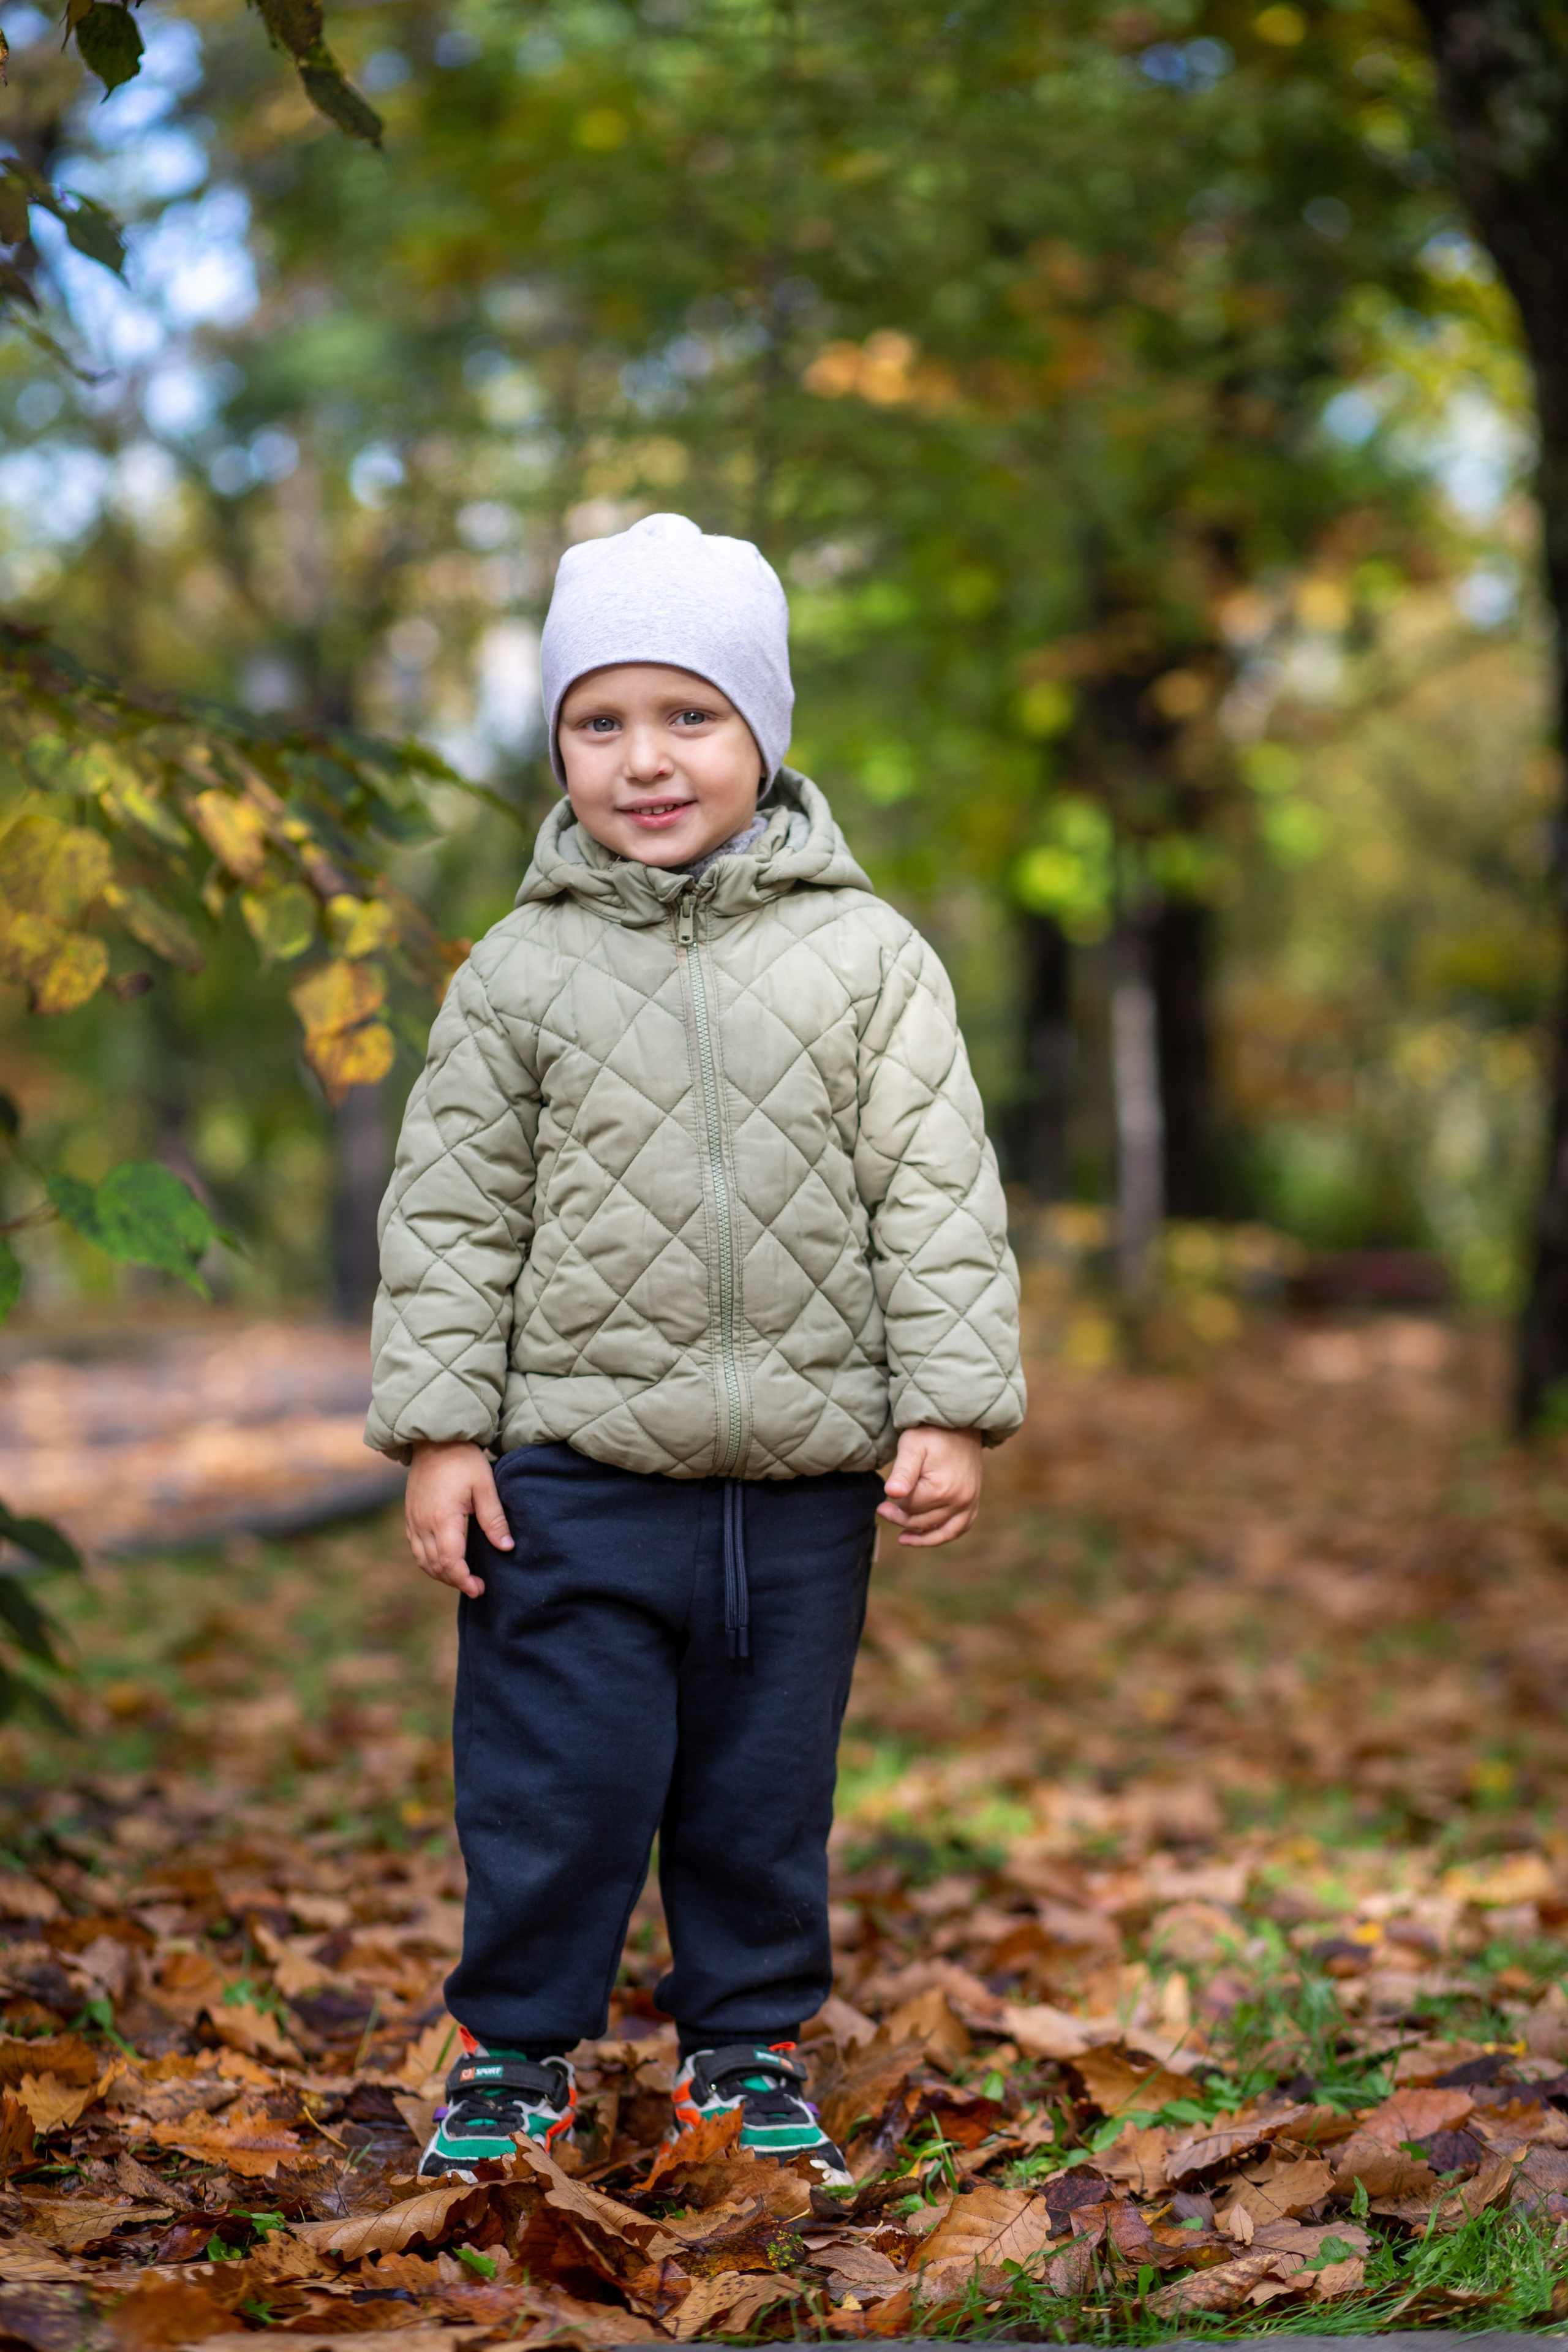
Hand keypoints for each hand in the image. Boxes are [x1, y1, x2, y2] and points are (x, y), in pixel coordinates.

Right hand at [405, 1440, 511, 1597]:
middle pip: (435, 1565)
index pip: (450, 1562)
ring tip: (462, 1577)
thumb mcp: (485, 1486)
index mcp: (442, 1518)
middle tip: (476, 1586)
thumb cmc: (463, 1459)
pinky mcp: (410, 1515)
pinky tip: (444, 1560)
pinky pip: (416, 1548)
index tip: (479, 1588)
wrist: (434, 1438)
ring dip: (441, 1573)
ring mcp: (413, 1520)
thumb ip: (494, 1519)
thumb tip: (507, 1547)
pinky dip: (429, 1561)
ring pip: (422, 1560)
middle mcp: (422, 1523)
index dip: (464, 1580)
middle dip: (455, 1580)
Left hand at [877, 1425, 983, 1546]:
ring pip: (943, 1532)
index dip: (894, 1506)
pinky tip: (929, 1535)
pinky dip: (945, 1534)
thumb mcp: (911, 1446)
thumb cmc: (930, 1432)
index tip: (882, 1500)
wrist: (958, 1422)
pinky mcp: (973, 1500)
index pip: (910, 1509)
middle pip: (923, 1522)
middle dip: (901, 1519)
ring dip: (922, 1537)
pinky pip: (961, 1527)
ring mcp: (969, 1502)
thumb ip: (902, 1472)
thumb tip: (892, 1493)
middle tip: (882, 1510)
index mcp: (941, 1489)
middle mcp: (959, 1500)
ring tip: (903, 1538)